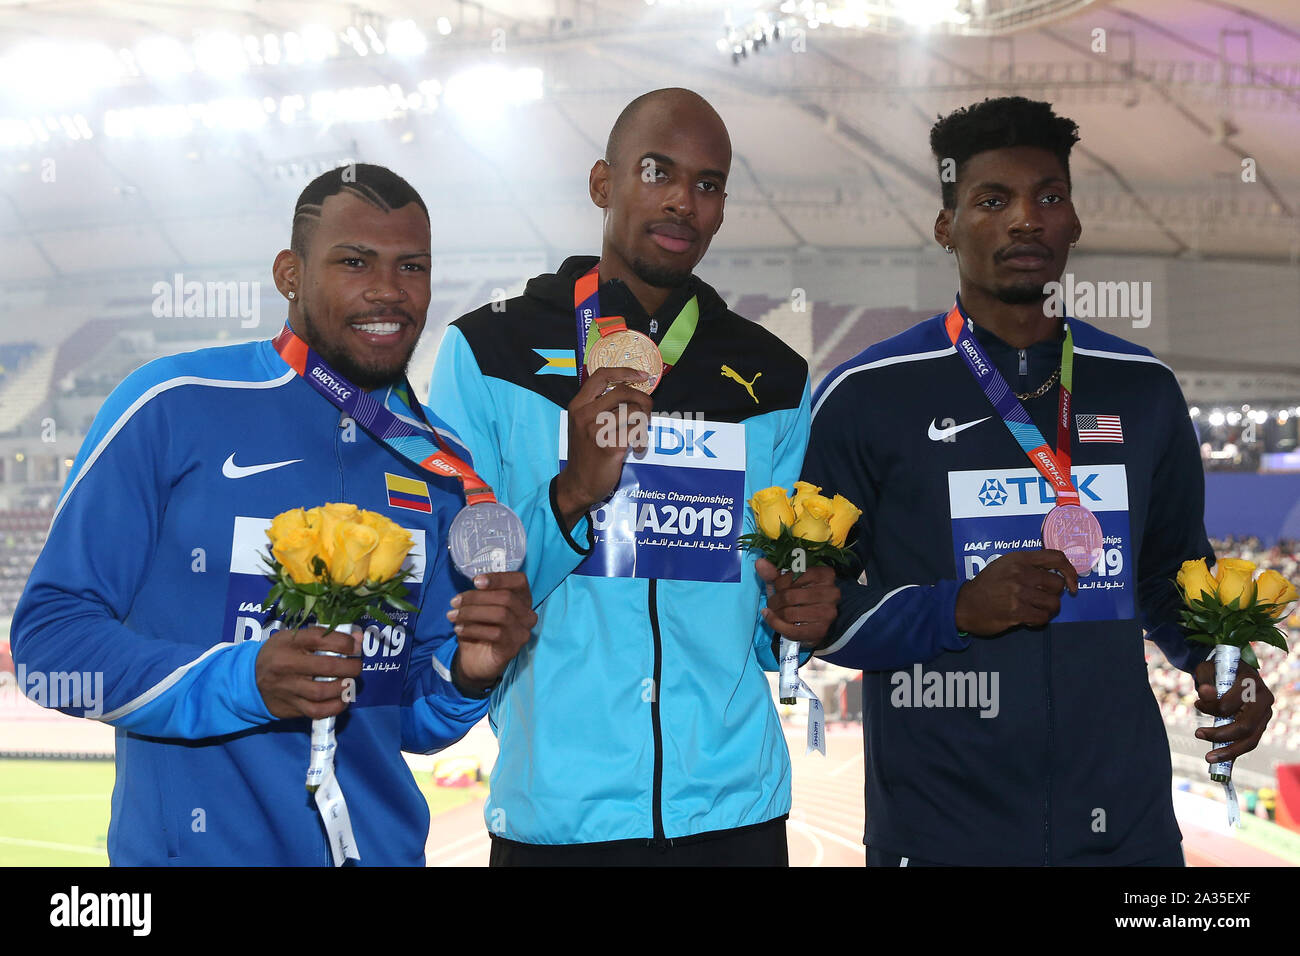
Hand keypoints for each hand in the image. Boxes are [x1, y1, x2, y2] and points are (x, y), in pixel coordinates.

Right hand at [255, 626, 361, 719]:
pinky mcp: (288, 707)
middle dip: (351, 667)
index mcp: (290, 642)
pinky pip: (316, 711)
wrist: (248, 678)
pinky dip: (335, 707)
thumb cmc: (278, 653)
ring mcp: (287, 688)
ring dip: (344, 688)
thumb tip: (358, 639)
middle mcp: (287, 665)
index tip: (355, 646)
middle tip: (356, 667)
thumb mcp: (293, 638)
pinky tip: (342, 700)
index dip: (346, 642)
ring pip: (322, 692)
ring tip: (350, 683)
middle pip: (328, 667)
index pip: (322, 638)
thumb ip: (324, 636)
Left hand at [446, 571, 537, 692]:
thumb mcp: (479, 607)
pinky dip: (473, 629)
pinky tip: (459, 630)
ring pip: (501, 614)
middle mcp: (527, 615)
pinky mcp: (513, 648)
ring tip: (453, 616)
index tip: (475, 581)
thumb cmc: (480, 628)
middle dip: (476, 598)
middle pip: (506, 598)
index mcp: (522, 599)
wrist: (475, 660)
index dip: (499, 578)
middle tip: (454, 602)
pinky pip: (495, 633)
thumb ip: (482, 594)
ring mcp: (522, 632)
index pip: (519, 581)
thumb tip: (475, 583)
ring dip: (472, 613)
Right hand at [554, 366, 653, 528]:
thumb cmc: (585, 453)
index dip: (625, 372)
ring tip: (640, 433)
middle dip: (643, 399)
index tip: (642, 376)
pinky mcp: (609, 447)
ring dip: (645, 421)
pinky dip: (642, 440)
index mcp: (578, 405)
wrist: (577, 484)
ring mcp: (596, 431)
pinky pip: (636, 432)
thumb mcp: (583, 424)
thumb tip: (631, 391)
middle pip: (623, 392)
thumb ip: (599, 407)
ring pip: (634, 411)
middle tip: (647, 412)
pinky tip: (637, 448)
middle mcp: (585, 415)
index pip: (601, 375)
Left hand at [756, 559, 840, 646]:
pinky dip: (775, 624)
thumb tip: (760, 563)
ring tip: (774, 611)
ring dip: (775, 613)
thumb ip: (773, 572)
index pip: (794, 575)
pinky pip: (792, 630)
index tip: (776, 587)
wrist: (812, 621)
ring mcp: (828, 613)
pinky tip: (770, 618)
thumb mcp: (786, 581)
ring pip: (789, 613)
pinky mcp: (821, 630)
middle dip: (775, 600)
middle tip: (771, 602)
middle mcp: (831, 593)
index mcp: (826, 574)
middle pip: (790, 596)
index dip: (779, 582)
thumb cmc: (799, 595)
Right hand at [953, 549, 1078, 635]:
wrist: (964, 605)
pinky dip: (1040, 620)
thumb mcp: (1004, 565)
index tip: (1072, 583)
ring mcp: (1018, 593)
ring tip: (1036, 610)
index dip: (1070, 571)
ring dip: (1048, 610)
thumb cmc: (986, 585)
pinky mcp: (1016, 611)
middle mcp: (1020, 573)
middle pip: (1058, 584)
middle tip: (1043, 599)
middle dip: (1054, 595)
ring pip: (1053, 603)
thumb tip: (1057, 573)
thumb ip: (1027, 565)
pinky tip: (1030, 619)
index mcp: (1019, 559)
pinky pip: (1042, 617)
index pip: (1056, 557)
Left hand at [1193, 659, 1274, 763]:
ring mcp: (1265, 714)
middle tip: (1198, 734)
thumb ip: (1205, 681)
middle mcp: (1264, 699)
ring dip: (1229, 751)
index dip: (1210, 708)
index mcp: (1251, 682)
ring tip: (1209, 758)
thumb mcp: (1208, 669)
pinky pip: (1250, 742)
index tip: (1197, 704)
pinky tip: (1221, 759)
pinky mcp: (1261, 724)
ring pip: (1251, 740)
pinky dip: (1235, 751)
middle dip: (1220, 735)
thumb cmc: (1218, 670)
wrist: (1232, 670)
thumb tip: (1205, 695)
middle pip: (1244, 726)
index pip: (1229, 704)